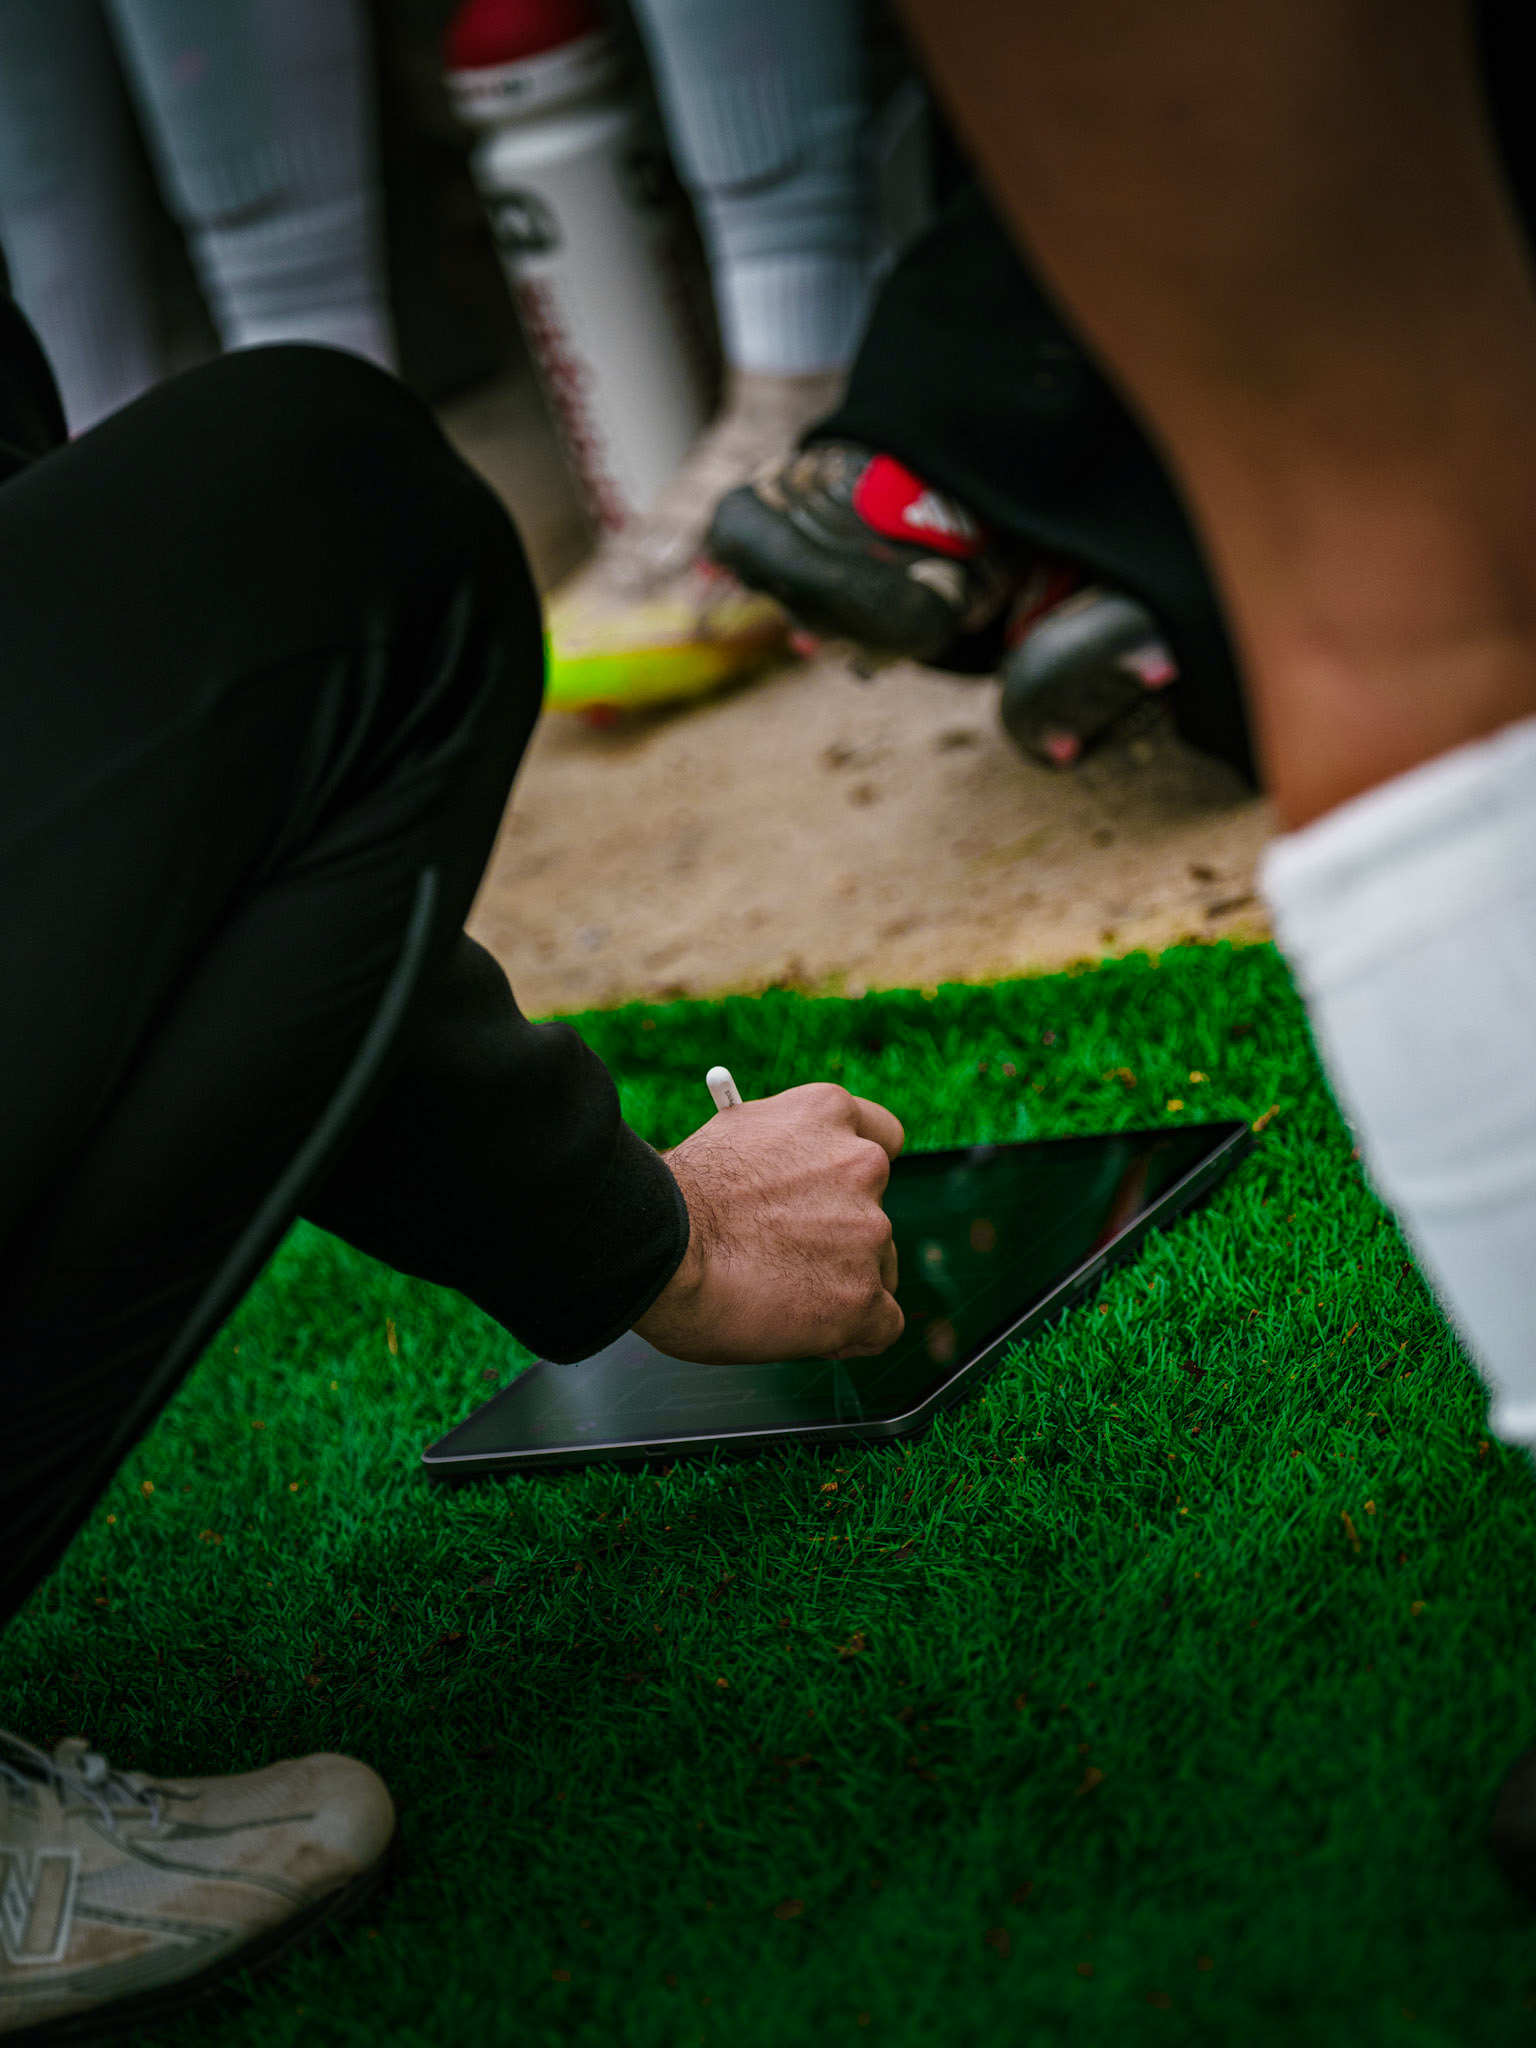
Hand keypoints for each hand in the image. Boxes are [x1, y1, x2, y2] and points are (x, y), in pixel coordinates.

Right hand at [633, 1083, 904, 1362]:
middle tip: (790, 1261)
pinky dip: (850, 1333)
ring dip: (843, 1286)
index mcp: (826, 1113)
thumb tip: (788, 1184)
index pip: (882, 1138)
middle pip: (876, 1213)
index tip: (840, 1197)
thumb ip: (780, 1158)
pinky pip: (881, 1325)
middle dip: (841, 1240)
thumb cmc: (673, 1200)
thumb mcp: (733, 1139)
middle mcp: (860, 1164)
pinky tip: (806, 1331)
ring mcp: (868, 1231)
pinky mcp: (863, 1297)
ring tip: (778, 1297)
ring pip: (878, 1270)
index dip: (855, 1178)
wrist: (655, 1248)